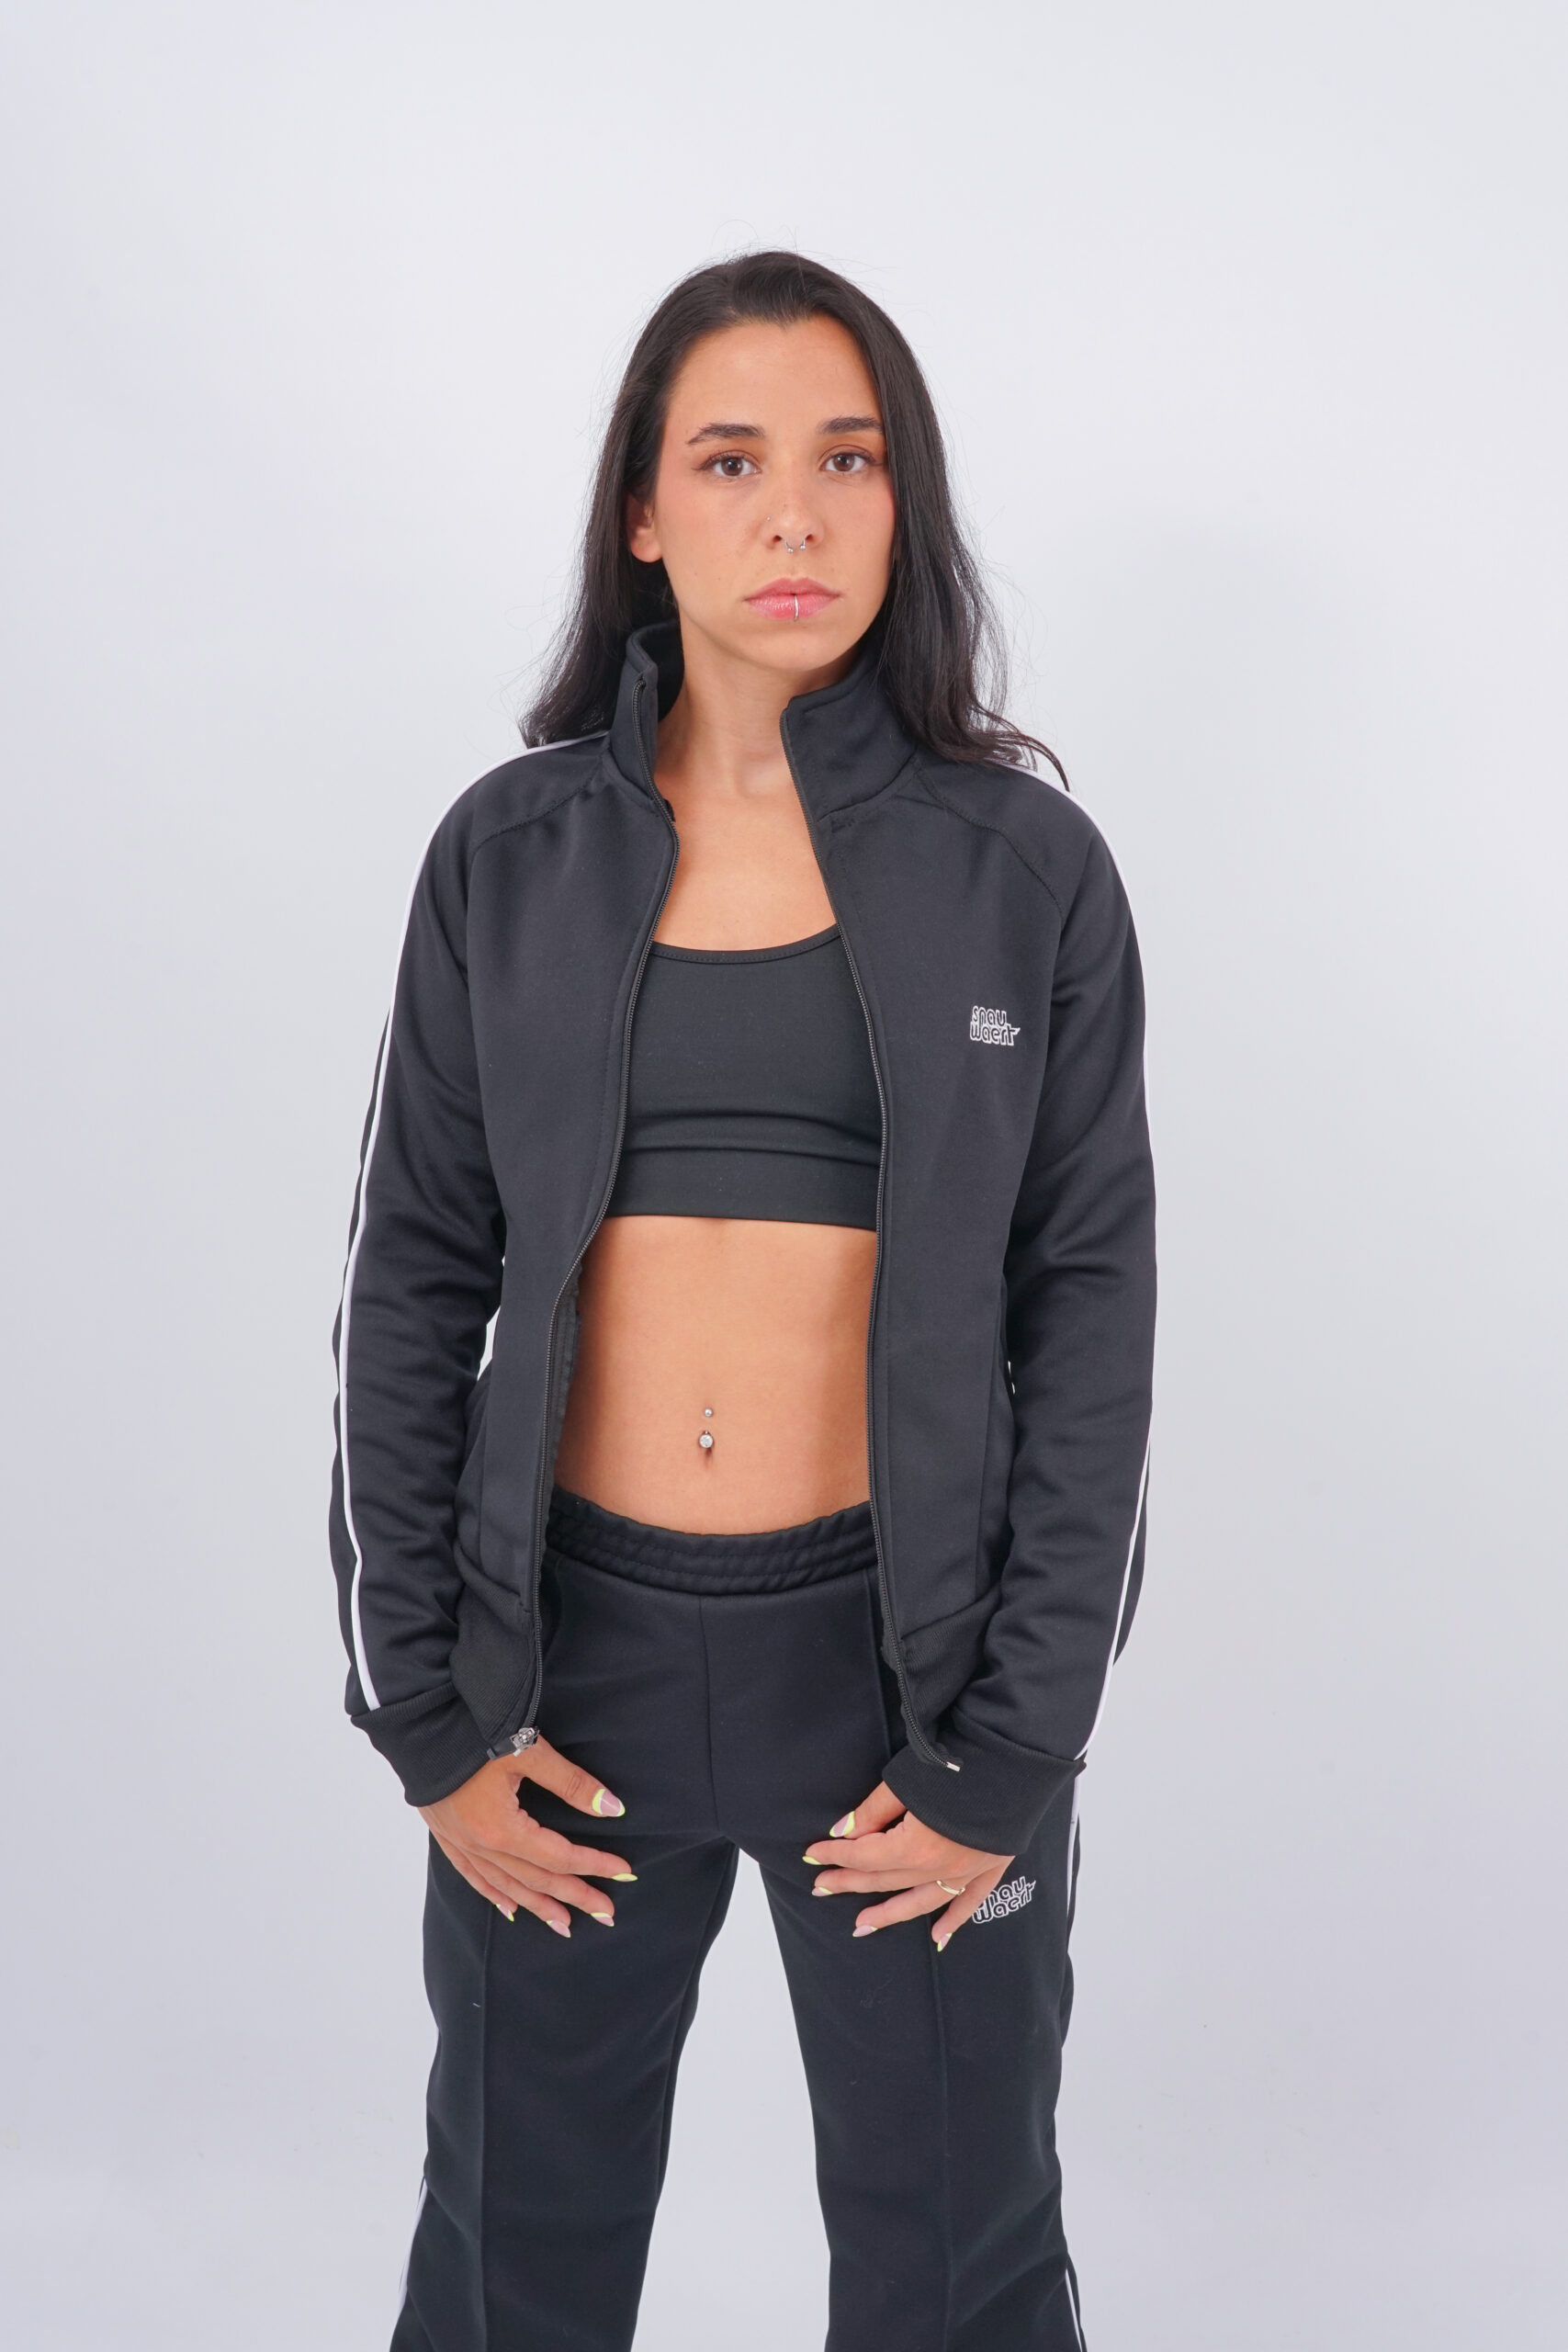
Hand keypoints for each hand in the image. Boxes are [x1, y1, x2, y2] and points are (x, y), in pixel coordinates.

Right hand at [418, 1734, 632, 1938]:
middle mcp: (480, 1845)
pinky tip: (510, 1909)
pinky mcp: (446, 1835)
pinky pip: (474, 1877)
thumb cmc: (473, 1732)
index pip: (559, 1856)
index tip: (624, 1871)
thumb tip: (612, 1808)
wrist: (418, 1725)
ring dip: (538, 1905)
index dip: (594, 1865)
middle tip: (607, 1913)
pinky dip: (495, 1895)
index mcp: (501, 1829)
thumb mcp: (528, 1751)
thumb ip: (571, 1783)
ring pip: (506, 1886)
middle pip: (536, 1879)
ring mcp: (460, 1843)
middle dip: (574, 1896)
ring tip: (565, 1923)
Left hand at [803, 1780, 1011, 1949]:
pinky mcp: (992, 1864)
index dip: (835, 1854)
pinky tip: (938, 1938)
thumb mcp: (907, 1780)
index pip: (864, 1856)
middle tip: (822, 1886)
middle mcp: (942, 1867)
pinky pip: (969, 1901)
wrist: (1017, 1756)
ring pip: (922, 1901)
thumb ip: (873, 1810)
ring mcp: (969, 1870)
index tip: (812, 1853)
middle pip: (886, 1879)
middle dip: (850, 1881)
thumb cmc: (960, 1760)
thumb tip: (843, 1830)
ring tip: (862, 1925)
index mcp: (917, 1847)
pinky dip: (953, 1921)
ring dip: (890, 1913)